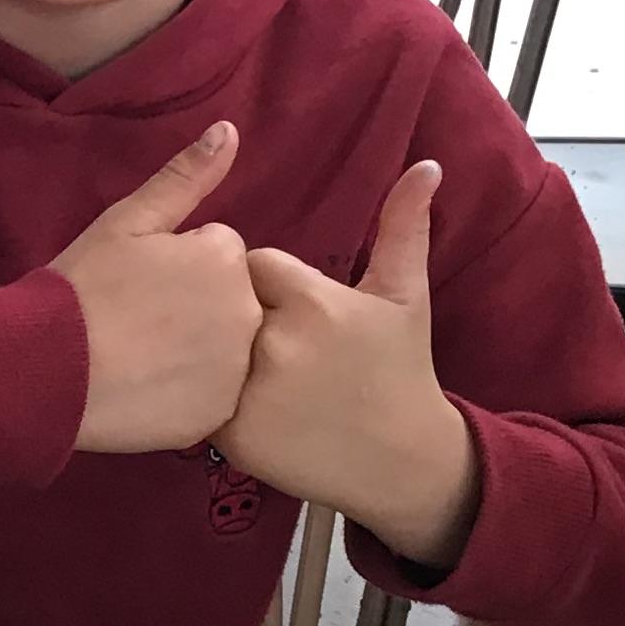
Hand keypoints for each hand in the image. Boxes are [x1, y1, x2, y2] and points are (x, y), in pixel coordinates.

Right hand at [50, 121, 261, 454]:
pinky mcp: (218, 414)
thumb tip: (230, 130)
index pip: (217, 254)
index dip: (175, 267)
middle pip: (229, 302)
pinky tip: (148, 391)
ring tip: (141, 358)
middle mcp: (247, 312)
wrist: (44, 368)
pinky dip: (188, 395)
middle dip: (195, 307)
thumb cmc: (80, 288)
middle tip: (138, 323)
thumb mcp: (126, 221)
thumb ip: (184, 177)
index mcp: (226, 257)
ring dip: (196, 351)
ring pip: (224, 350)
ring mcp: (235, 369)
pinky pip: (212, 396)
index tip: (138, 285)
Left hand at [211, 160, 481, 568]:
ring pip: (204, 348)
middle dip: (239, 317)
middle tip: (282, 349)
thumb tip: (427, 164)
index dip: (268, 284)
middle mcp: (276, 341)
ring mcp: (249, 390)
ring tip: (265, 375)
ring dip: (218, 354)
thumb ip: (404, 226)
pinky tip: (250, 405)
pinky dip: (209, 397)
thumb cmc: (400, 370)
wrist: (399, 462)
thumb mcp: (405, 297)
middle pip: (223, 304)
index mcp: (313, 300)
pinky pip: (197, 395)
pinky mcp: (230, 433)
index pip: (253, 263)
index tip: (294, 310)